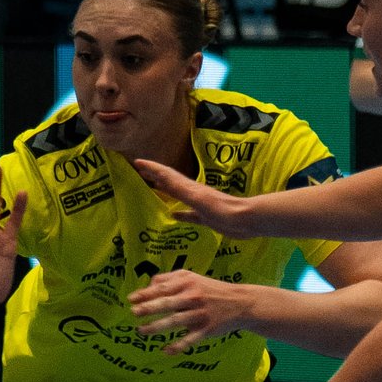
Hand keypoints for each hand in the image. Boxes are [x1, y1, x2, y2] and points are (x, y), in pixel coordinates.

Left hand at [129, 267, 251, 349]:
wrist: (240, 303)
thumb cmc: (210, 289)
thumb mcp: (191, 277)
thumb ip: (169, 279)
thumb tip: (147, 286)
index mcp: (187, 283)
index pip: (163, 287)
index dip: (146, 293)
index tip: (131, 299)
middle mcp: (193, 297)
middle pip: (168, 302)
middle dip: (149, 307)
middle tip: (133, 312)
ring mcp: (200, 314)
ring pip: (176, 321)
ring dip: (157, 327)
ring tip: (141, 331)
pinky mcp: (207, 329)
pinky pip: (190, 339)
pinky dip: (178, 346)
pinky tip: (165, 351)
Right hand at [130, 154, 256, 235]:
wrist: (244, 220)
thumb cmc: (221, 208)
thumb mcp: (196, 197)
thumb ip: (179, 189)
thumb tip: (159, 178)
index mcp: (189, 188)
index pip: (167, 174)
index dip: (152, 168)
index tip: (137, 162)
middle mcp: (192, 193)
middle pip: (170, 181)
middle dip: (156, 175)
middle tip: (140, 171)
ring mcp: (199, 205)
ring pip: (177, 195)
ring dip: (165, 190)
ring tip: (153, 187)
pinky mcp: (206, 217)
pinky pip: (188, 214)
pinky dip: (179, 213)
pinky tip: (174, 215)